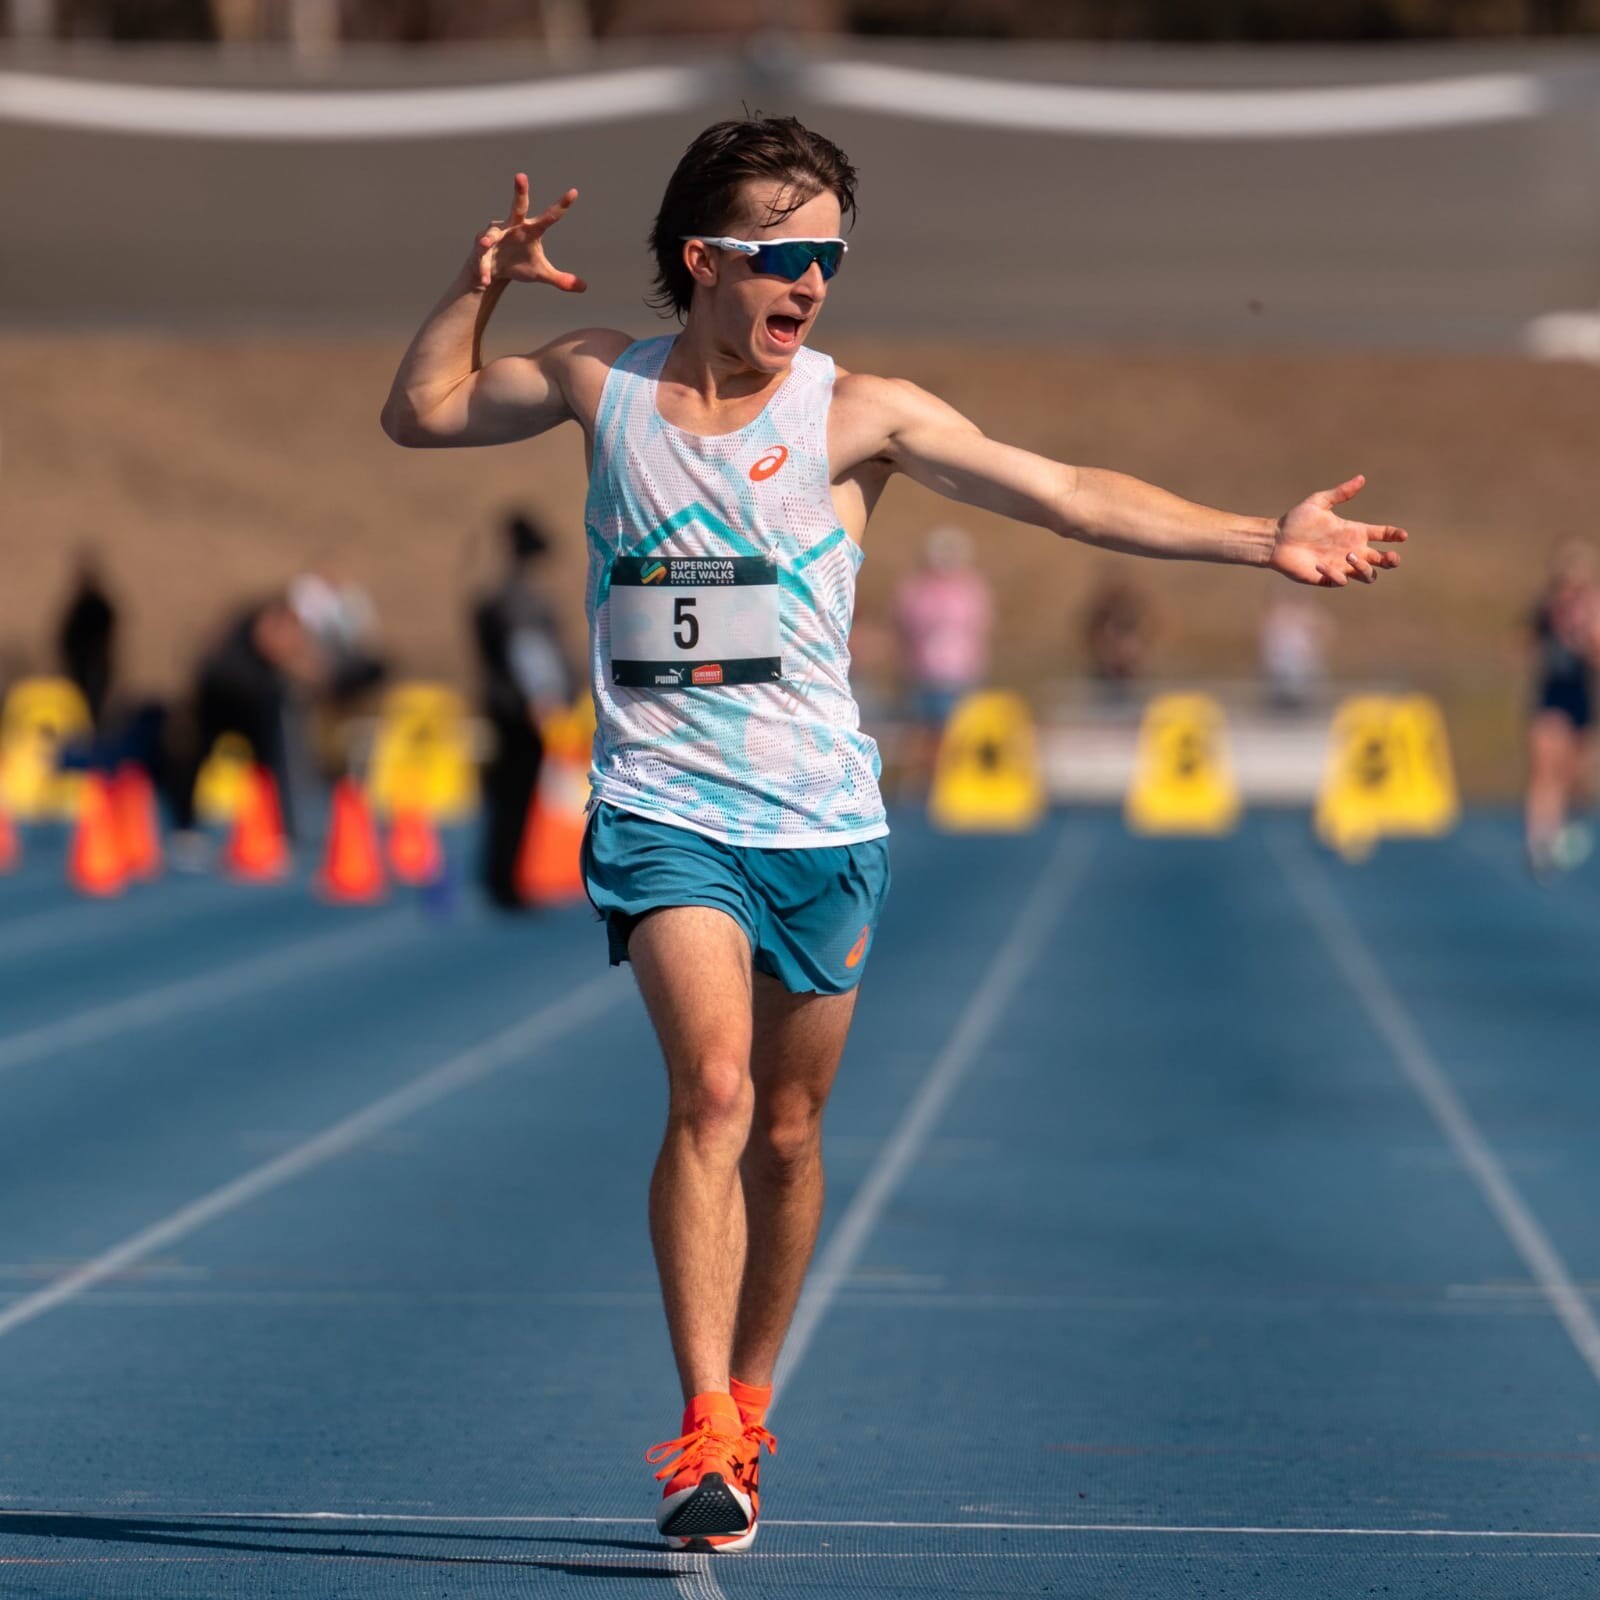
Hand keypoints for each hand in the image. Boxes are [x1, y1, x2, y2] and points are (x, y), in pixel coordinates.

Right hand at [473, 173, 586, 293]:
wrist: (493, 271)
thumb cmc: (519, 265)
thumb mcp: (541, 274)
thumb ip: (560, 279)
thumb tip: (584, 287)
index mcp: (531, 230)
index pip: (550, 217)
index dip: (561, 205)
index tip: (574, 192)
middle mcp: (513, 226)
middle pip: (518, 206)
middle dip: (520, 192)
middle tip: (521, 175)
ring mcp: (495, 234)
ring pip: (492, 234)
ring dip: (489, 239)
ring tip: (485, 244)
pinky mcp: (481, 248)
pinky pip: (482, 256)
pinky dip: (485, 268)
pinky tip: (487, 280)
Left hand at [1270, 474, 1406, 587]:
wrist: (1275, 539)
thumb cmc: (1296, 520)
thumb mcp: (1319, 502)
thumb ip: (1341, 493)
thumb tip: (1361, 478)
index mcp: (1354, 532)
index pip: (1383, 535)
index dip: (1395, 535)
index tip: (1402, 535)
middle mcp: (1352, 550)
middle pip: (1382, 561)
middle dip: (1391, 560)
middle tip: (1389, 557)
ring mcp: (1341, 566)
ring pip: (1368, 575)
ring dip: (1364, 567)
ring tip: (1349, 556)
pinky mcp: (1328, 577)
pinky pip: (1341, 581)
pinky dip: (1334, 573)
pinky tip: (1320, 564)